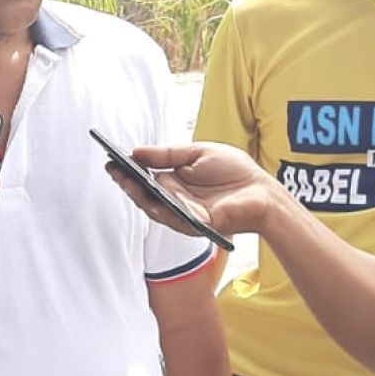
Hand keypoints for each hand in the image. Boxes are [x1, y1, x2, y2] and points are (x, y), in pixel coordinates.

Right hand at [106, 142, 272, 235]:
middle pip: (144, 195)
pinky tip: (148, 190)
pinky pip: (173, 216)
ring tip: (124, 179)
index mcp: (174, 183)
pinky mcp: (195, 224)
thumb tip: (136, 151)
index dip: (128, 171)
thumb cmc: (235, 172)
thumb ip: (167, 154)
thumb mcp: (196, 153)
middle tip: (112, 169)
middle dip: (127, 183)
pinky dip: (160, 204)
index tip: (112, 160)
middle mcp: (175, 200)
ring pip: (154, 208)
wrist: (262, 191)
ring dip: (138, 195)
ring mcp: (184, 214)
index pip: (145, 179)